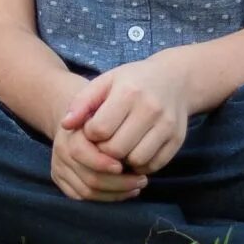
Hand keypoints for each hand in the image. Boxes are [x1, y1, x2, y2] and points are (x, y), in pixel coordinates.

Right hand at [49, 117, 145, 202]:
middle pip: (88, 178)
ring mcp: (59, 168)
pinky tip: (126, 191)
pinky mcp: (61, 182)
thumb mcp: (102, 106)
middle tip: (143, 179)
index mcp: (70, 133)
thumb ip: (103, 110)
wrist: (80, 120)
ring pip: (88, 192)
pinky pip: (84, 198)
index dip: (103, 163)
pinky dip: (107, 198)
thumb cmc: (101, 113)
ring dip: (117, 192)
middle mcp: (61, 152)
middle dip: (119, 182)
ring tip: (137, 185)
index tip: (124, 165)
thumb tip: (93, 125)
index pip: (80, 152)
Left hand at [65, 56, 192, 174]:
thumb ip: (82, 102)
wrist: (175, 79)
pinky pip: (154, 165)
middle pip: (116, 149)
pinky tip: (136, 151)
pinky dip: (142, 164)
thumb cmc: (133, 81)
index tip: (94, 129)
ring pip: (136, 161)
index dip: (91, 135)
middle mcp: (150, 108)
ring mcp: (167, 125)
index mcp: (128, 92)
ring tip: (120, 147)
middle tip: (105, 142)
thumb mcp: (106, 82)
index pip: (100, 130)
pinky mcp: (178, 139)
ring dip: (124, 161)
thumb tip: (65, 125)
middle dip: (105, 150)